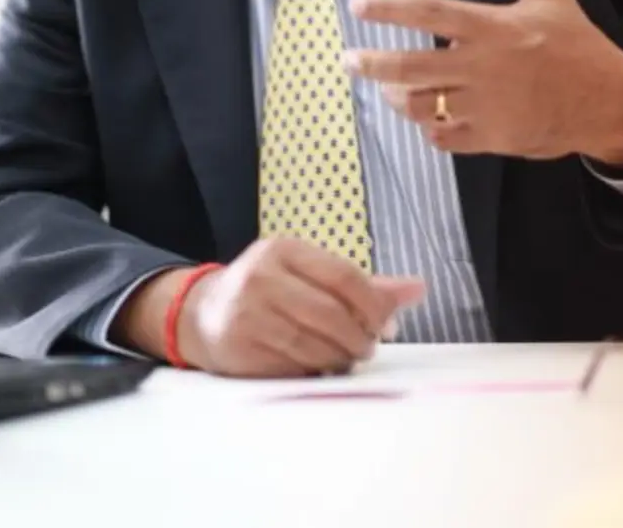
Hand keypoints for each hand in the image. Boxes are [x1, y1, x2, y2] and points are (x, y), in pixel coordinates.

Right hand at [178, 238, 423, 377]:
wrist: (203, 314)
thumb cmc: (269, 291)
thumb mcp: (309, 273)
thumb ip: (364, 284)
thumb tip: (418, 288)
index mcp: (284, 250)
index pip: (344, 276)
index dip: (374, 306)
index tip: (385, 323)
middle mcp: (262, 277)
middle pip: (332, 315)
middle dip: (360, 337)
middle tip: (367, 346)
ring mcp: (248, 314)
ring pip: (315, 346)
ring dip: (340, 358)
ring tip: (344, 356)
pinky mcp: (239, 349)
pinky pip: (293, 368)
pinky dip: (314, 372)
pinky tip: (317, 366)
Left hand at [344, 0, 622, 168]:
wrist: (606, 101)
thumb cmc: (574, 42)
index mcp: (492, 27)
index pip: (429, 12)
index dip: (390, 8)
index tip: (357, 5)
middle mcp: (483, 67)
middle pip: (411, 67)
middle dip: (373, 64)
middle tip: (347, 60)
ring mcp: (485, 107)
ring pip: (421, 106)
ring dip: (396, 98)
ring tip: (386, 87)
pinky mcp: (491, 138)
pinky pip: (442, 137)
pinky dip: (428, 127)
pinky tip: (426, 115)